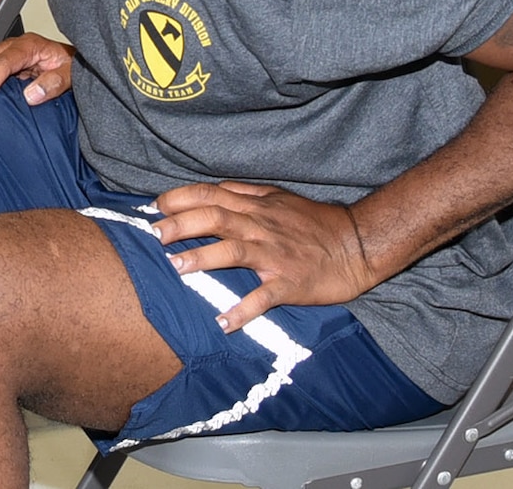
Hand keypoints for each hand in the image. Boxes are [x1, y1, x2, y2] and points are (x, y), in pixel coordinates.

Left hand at [153, 181, 377, 333]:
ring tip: (176, 267)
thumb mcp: (278, 197)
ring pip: (234, 251)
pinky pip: (264, 297)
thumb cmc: (314, 222)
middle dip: (181, 224)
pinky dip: (243, 310)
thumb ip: (245, 193)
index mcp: (256, 206)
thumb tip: (213, 189)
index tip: (156, 206)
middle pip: (215, 218)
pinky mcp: (290, 283)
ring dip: (203, 258)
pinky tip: (223, 323)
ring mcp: (275, 255)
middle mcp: (261, 226)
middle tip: (154, 235)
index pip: (211, 195)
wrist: (358, 244)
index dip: (181, 198)